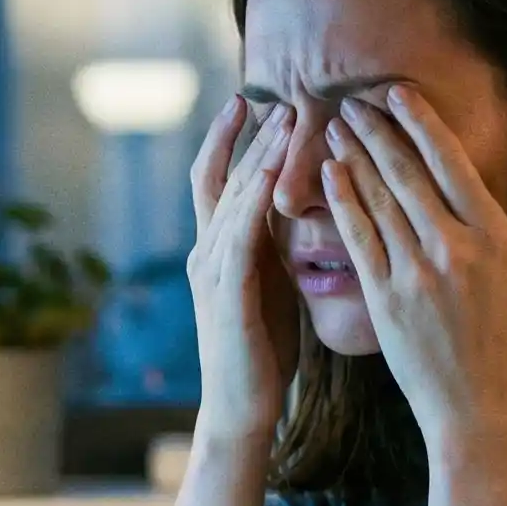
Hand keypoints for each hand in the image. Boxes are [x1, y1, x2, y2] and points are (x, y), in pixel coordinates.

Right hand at [187, 96, 301, 442]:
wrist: (242, 409)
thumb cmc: (263, 353)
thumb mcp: (271, 288)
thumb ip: (275, 249)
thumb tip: (299, 212)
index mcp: (218, 250)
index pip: (220, 179)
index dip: (234, 139)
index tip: (259, 103)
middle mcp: (206, 252)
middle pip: (221, 176)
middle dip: (249, 135)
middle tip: (277, 96)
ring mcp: (211, 270)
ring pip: (232, 196)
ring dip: (259, 155)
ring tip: (285, 120)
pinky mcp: (227, 291)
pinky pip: (240, 233)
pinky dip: (256, 197)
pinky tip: (277, 172)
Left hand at [321, 85, 506, 446]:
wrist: (479, 412)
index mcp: (494, 239)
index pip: (453, 164)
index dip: (422, 123)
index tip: (398, 94)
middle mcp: (453, 248)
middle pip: (407, 173)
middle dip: (377, 131)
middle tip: (353, 100)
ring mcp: (415, 273)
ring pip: (378, 199)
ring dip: (354, 157)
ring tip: (334, 126)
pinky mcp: (384, 299)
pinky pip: (358, 239)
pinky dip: (342, 201)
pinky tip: (328, 175)